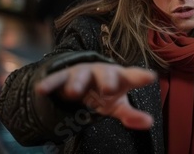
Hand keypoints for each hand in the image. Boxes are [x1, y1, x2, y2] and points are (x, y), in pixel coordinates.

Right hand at [35, 62, 155, 129]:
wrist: (82, 78)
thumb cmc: (106, 93)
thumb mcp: (118, 105)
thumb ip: (131, 114)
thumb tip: (149, 122)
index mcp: (119, 78)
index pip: (132, 76)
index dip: (140, 77)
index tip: (151, 77)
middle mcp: (102, 72)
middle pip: (106, 73)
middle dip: (108, 80)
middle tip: (109, 89)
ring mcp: (83, 72)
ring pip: (81, 75)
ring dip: (77, 83)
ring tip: (74, 93)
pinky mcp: (64, 76)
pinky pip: (57, 79)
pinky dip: (50, 84)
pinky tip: (42, 89)